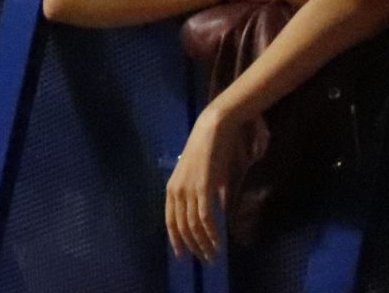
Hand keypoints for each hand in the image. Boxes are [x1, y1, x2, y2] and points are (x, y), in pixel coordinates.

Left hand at [165, 106, 249, 260]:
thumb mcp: (205, 176)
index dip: (176, 241)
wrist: (214, 128)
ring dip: (204, 244)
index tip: (183, 256)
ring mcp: (189, 190)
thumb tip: (219, 212)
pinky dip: (212, 233)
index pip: (169, 221)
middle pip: (182, 228)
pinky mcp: (204, 188)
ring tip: (214, 255)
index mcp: (171, 188)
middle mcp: (177, 191)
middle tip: (205, 260)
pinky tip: (218, 243)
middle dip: (194, 247)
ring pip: (193, 226)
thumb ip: (209, 195)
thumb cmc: (210, 150)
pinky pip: (205, 218)